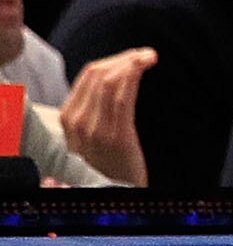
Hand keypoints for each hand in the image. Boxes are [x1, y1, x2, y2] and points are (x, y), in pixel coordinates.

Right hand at [58, 47, 154, 185]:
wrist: (115, 190)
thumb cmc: (108, 157)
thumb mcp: (91, 130)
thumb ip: (94, 105)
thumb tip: (113, 71)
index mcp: (68, 117)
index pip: (87, 75)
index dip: (113, 59)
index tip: (134, 55)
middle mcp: (77, 122)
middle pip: (98, 74)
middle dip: (125, 58)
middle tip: (146, 54)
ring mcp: (95, 130)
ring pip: (109, 81)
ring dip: (133, 63)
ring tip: (150, 57)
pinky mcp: (116, 137)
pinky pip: (122, 97)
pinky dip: (135, 76)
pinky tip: (146, 67)